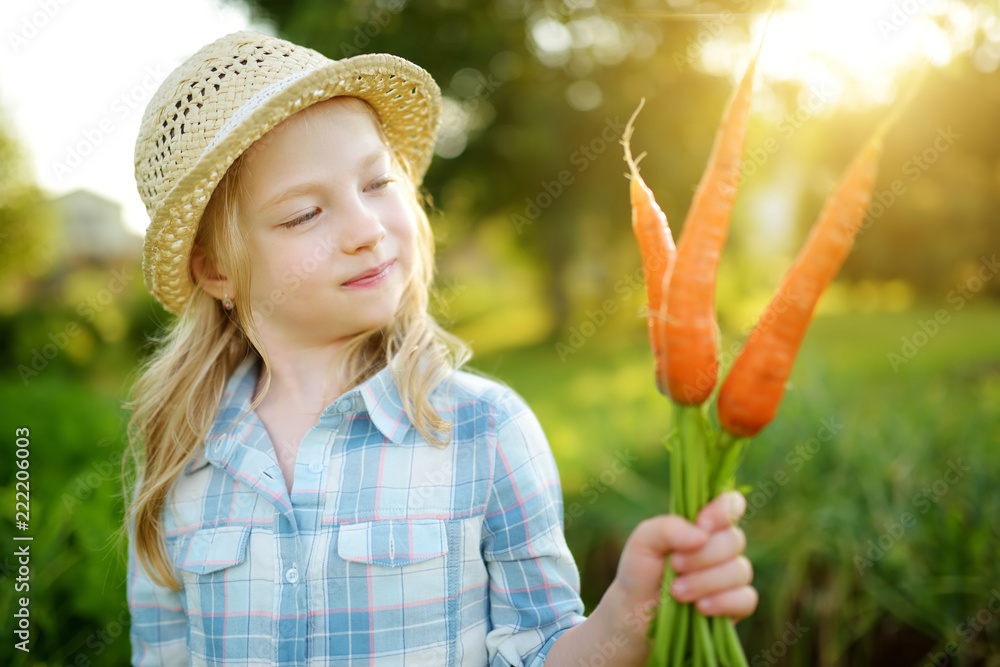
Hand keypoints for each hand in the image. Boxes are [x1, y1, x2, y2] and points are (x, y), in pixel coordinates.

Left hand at [609, 491, 757, 631]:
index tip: (702, 524)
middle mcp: (721, 546)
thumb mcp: (643, 541)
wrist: (635, 612)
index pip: (731, 503)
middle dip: (702, 555)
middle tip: (674, 565)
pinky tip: (700, 607)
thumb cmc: (641, 570)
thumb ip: (667, 528)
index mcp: (702, 524)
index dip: (723, 511)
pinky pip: (746, 599)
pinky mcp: (735, 605)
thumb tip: (701, 535)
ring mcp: (730, 576)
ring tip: (676, 591)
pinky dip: (723, 602)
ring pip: (739, 570)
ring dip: (705, 581)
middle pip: (734, 540)